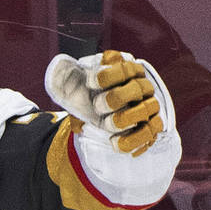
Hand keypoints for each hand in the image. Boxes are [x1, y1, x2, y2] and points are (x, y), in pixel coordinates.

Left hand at [45, 50, 175, 155]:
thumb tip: (59, 72)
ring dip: (125, 118)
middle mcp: (141, 87)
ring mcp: (149, 106)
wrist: (92, 122)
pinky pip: (150, 132)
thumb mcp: (75, 89)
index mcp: (124, 72)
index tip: (89, 82)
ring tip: (107, 124)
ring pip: (148, 108)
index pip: (124, 67)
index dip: (108, 74)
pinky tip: (114, 143)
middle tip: (98, 106)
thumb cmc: (86, 100)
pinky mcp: (151, 126)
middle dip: (117, 97)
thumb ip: (69, 80)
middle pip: (140, 87)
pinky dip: (133, 140)